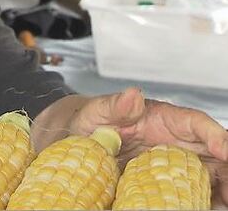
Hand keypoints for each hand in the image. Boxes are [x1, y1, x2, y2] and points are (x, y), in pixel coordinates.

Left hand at [69, 87, 227, 207]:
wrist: (81, 139)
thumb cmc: (93, 120)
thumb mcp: (98, 111)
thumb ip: (115, 104)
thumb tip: (132, 95)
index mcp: (165, 119)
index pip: (197, 123)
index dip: (216, 136)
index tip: (225, 151)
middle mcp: (177, 140)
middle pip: (215, 152)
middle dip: (227, 168)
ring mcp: (175, 161)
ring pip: (210, 173)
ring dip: (220, 186)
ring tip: (222, 202)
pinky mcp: (168, 179)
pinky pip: (192, 189)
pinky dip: (202, 198)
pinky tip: (204, 206)